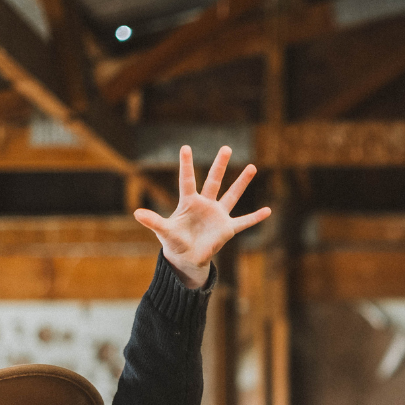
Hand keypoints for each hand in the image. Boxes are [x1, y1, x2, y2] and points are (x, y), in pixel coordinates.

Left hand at [134, 145, 270, 287]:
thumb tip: (136, 213)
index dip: (186, 165)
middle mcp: (205, 204)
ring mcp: (218, 215)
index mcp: (189, 202)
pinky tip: (268, 210)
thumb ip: (153, 221)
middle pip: (213, 181)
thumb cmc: (174, 241)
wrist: (186, 257)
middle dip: (220, 165)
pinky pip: (244, 222)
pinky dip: (255, 217)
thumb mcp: (164, 231)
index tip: (185, 147)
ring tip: (252, 167)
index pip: (187, 180)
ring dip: (242, 183)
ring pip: (232, 196)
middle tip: (226, 148)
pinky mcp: (227, 229)